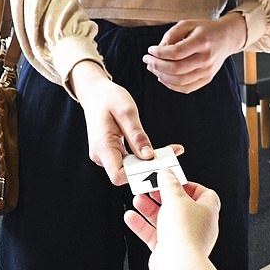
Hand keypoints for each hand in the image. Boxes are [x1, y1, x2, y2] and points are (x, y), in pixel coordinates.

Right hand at [70, 60, 181, 185]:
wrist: (95, 93)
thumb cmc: (108, 98)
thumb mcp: (126, 111)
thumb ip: (137, 135)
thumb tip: (148, 156)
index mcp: (102, 146)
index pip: (118, 175)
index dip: (138, 173)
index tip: (158, 162)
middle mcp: (101, 155)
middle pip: (127, 173)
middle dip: (150, 167)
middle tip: (173, 153)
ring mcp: (105, 156)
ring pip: (129, 168)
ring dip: (149, 161)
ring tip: (170, 150)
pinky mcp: (111, 153)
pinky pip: (129, 160)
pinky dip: (143, 156)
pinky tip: (157, 149)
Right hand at [124, 168, 220, 269]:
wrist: (179, 265)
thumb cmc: (184, 232)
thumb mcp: (176, 198)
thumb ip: (169, 183)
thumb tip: (167, 172)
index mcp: (207, 211)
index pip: (202, 193)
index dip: (186, 185)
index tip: (172, 180)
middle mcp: (197, 225)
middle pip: (179, 206)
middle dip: (162, 196)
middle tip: (150, 188)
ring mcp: (182, 239)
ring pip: (164, 220)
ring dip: (150, 209)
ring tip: (137, 200)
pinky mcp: (168, 250)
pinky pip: (154, 235)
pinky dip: (142, 225)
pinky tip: (131, 217)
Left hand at [142, 13, 246, 93]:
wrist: (227, 38)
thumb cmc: (205, 29)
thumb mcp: (188, 24)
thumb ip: (171, 35)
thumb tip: (158, 51)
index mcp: (202, 42)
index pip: (176, 52)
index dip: (159, 53)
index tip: (150, 50)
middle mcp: (206, 59)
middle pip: (176, 68)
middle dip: (157, 65)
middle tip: (147, 60)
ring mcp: (207, 71)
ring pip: (179, 81)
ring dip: (161, 75)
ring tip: (153, 68)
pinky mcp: (207, 79)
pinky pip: (186, 88)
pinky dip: (171, 85)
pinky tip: (163, 77)